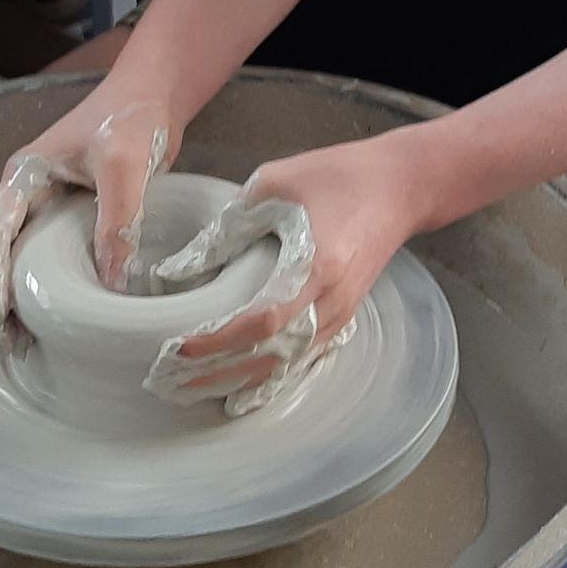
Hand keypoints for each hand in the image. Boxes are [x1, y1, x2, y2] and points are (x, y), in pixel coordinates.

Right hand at [0, 85, 173, 332]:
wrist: (156, 95)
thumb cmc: (133, 117)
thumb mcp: (125, 165)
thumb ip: (118, 219)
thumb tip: (112, 281)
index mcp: (24, 175)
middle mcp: (27, 192)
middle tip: (3, 340)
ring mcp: (47, 205)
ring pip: (16, 256)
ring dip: (11, 295)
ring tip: (18, 340)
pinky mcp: (70, 216)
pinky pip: (46, 255)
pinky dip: (39, 285)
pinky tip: (47, 315)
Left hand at [146, 136, 423, 412]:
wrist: (399, 186)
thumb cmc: (337, 177)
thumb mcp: (273, 186)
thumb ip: (226, 231)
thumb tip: (177, 272)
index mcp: (316, 265)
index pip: (262, 321)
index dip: (218, 341)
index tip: (177, 347)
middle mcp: (331, 301)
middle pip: (270, 356)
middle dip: (216, 374)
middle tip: (167, 381)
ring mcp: (340, 314)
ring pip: (284, 365)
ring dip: (235, 381)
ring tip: (188, 389)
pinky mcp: (341, 317)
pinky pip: (299, 359)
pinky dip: (265, 378)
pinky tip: (235, 390)